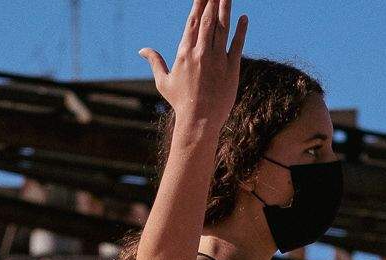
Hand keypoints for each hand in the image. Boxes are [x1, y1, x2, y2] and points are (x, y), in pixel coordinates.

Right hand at [139, 0, 245, 126]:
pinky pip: (237, 45)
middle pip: (208, 19)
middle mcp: (201, 52)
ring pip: (222, 28)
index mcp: (184, 52)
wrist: (199, 121)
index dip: (198, 3)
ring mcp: (217, 59)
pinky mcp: (231, 68)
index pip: (192, 21)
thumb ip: (155, 62)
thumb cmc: (180, 103)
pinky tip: (244, 17)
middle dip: (212, 0)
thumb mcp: (163, 82)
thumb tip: (142, 50)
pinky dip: (241, 30)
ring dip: (225, 8)